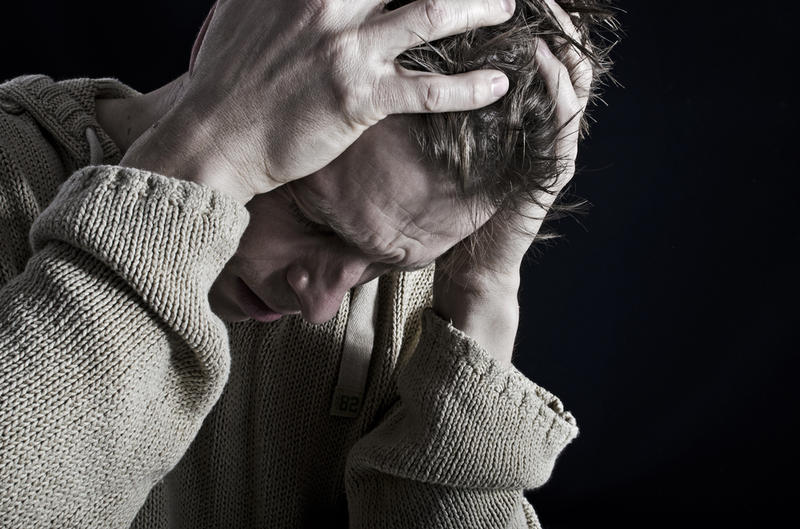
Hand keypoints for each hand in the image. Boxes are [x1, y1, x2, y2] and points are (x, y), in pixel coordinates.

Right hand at [121, 0, 515, 203]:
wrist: (216, 135)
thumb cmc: (231, 72)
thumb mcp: (247, 4)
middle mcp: (329, 2)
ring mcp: (346, 49)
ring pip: (433, 15)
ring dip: (479, 8)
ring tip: (507, 9)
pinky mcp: (358, 99)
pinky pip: (428, 91)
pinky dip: (469, 88)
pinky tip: (498, 86)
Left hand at [432, 0, 591, 363]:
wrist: (468, 262)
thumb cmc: (450, 200)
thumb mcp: (445, 137)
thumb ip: (446, 98)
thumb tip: (411, 53)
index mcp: (524, 108)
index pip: (541, 44)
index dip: (535, 13)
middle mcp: (545, 120)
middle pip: (564, 50)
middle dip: (553, 13)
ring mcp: (553, 144)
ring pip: (573, 77)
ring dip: (560, 36)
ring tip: (541, 5)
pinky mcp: (552, 170)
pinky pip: (561, 118)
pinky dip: (554, 84)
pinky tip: (539, 55)